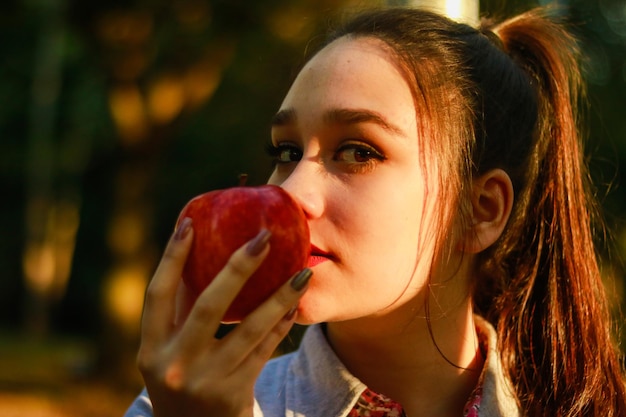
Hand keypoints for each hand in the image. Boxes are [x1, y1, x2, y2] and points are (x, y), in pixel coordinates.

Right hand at [137, 218, 310, 416]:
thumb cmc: (182, 379)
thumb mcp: (168, 352)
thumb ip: (180, 312)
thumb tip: (201, 250)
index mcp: (151, 349)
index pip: (157, 294)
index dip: (171, 257)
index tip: (188, 221)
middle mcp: (174, 365)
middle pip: (209, 306)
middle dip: (239, 267)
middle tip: (264, 236)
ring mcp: (207, 381)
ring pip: (251, 329)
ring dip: (280, 296)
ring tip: (303, 270)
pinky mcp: (236, 393)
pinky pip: (266, 348)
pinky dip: (282, 323)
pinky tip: (297, 301)